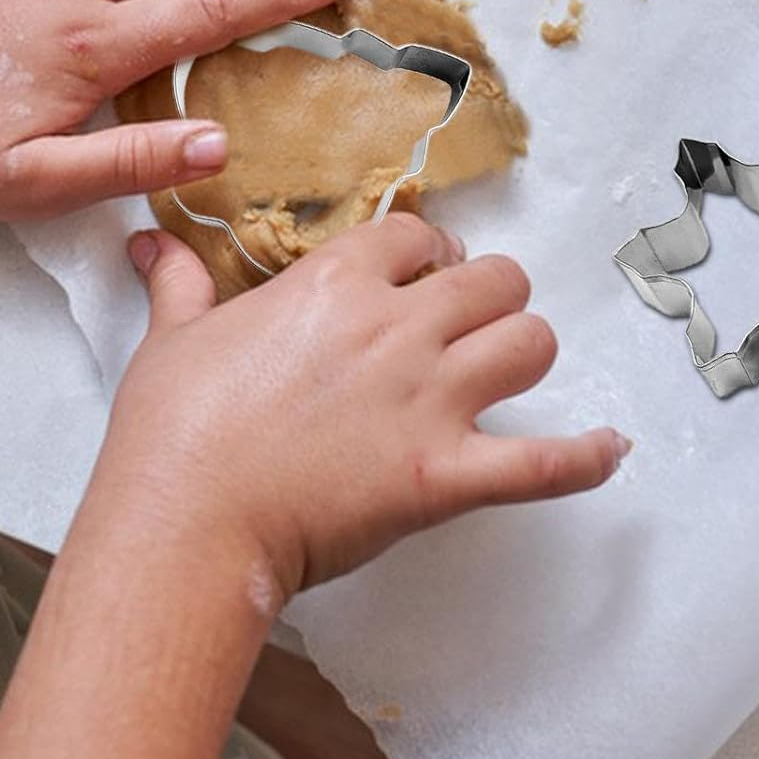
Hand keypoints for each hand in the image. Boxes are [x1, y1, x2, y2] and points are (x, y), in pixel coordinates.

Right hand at [109, 216, 630, 601]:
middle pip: (496, 279)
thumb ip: (178, 282)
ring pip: (531, 342)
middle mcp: (397, 327)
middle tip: (465, 327)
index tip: (421, 276)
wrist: (184, 522)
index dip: (431, 253)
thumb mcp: (172, 339)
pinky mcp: (446, 473)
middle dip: (490, 297)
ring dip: (525, 353)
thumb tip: (147, 239)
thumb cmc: (172, 430)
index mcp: (336, 283)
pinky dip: (587, 459)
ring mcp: (429, 399)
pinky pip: (546, 464)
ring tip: (504, 374)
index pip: (420, 236)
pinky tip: (611, 450)